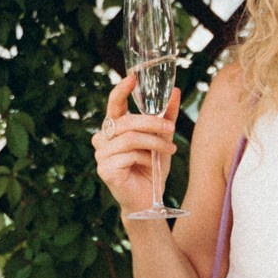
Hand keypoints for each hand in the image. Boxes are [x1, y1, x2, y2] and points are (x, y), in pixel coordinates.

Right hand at [92, 72, 179, 216]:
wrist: (149, 200)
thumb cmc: (152, 169)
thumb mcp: (162, 139)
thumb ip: (166, 116)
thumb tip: (176, 91)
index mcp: (114, 128)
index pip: (114, 104)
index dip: (121, 90)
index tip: (132, 78)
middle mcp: (103, 139)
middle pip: (126, 122)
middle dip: (152, 122)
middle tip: (170, 127)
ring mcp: (101, 154)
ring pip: (130, 138)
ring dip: (154, 142)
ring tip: (171, 149)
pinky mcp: (105, 169)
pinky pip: (129, 155)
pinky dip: (146, 158)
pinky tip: (153, 165)